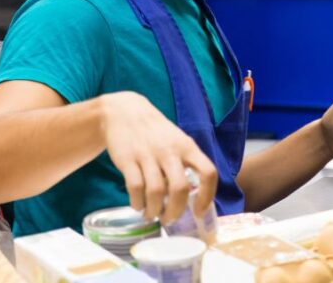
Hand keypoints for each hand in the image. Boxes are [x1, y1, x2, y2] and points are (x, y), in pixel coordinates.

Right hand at [99, 92, 216, 223]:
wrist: (124, 112)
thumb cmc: (156, 133)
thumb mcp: (177, 141)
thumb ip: (187, 164)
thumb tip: (194, 198)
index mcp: (187, 147)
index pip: (207, 172)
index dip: (207, 196)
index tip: (199, 212)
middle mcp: (170, 151)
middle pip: (180, 188)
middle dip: (175, 211)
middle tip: (170, 220)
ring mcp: (148, 154)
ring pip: (156, 192)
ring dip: (154, 210)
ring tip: (152, 215)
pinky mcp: (127, 159)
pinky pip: (135, 187)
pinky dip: (137, 202)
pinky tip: (138, 205)